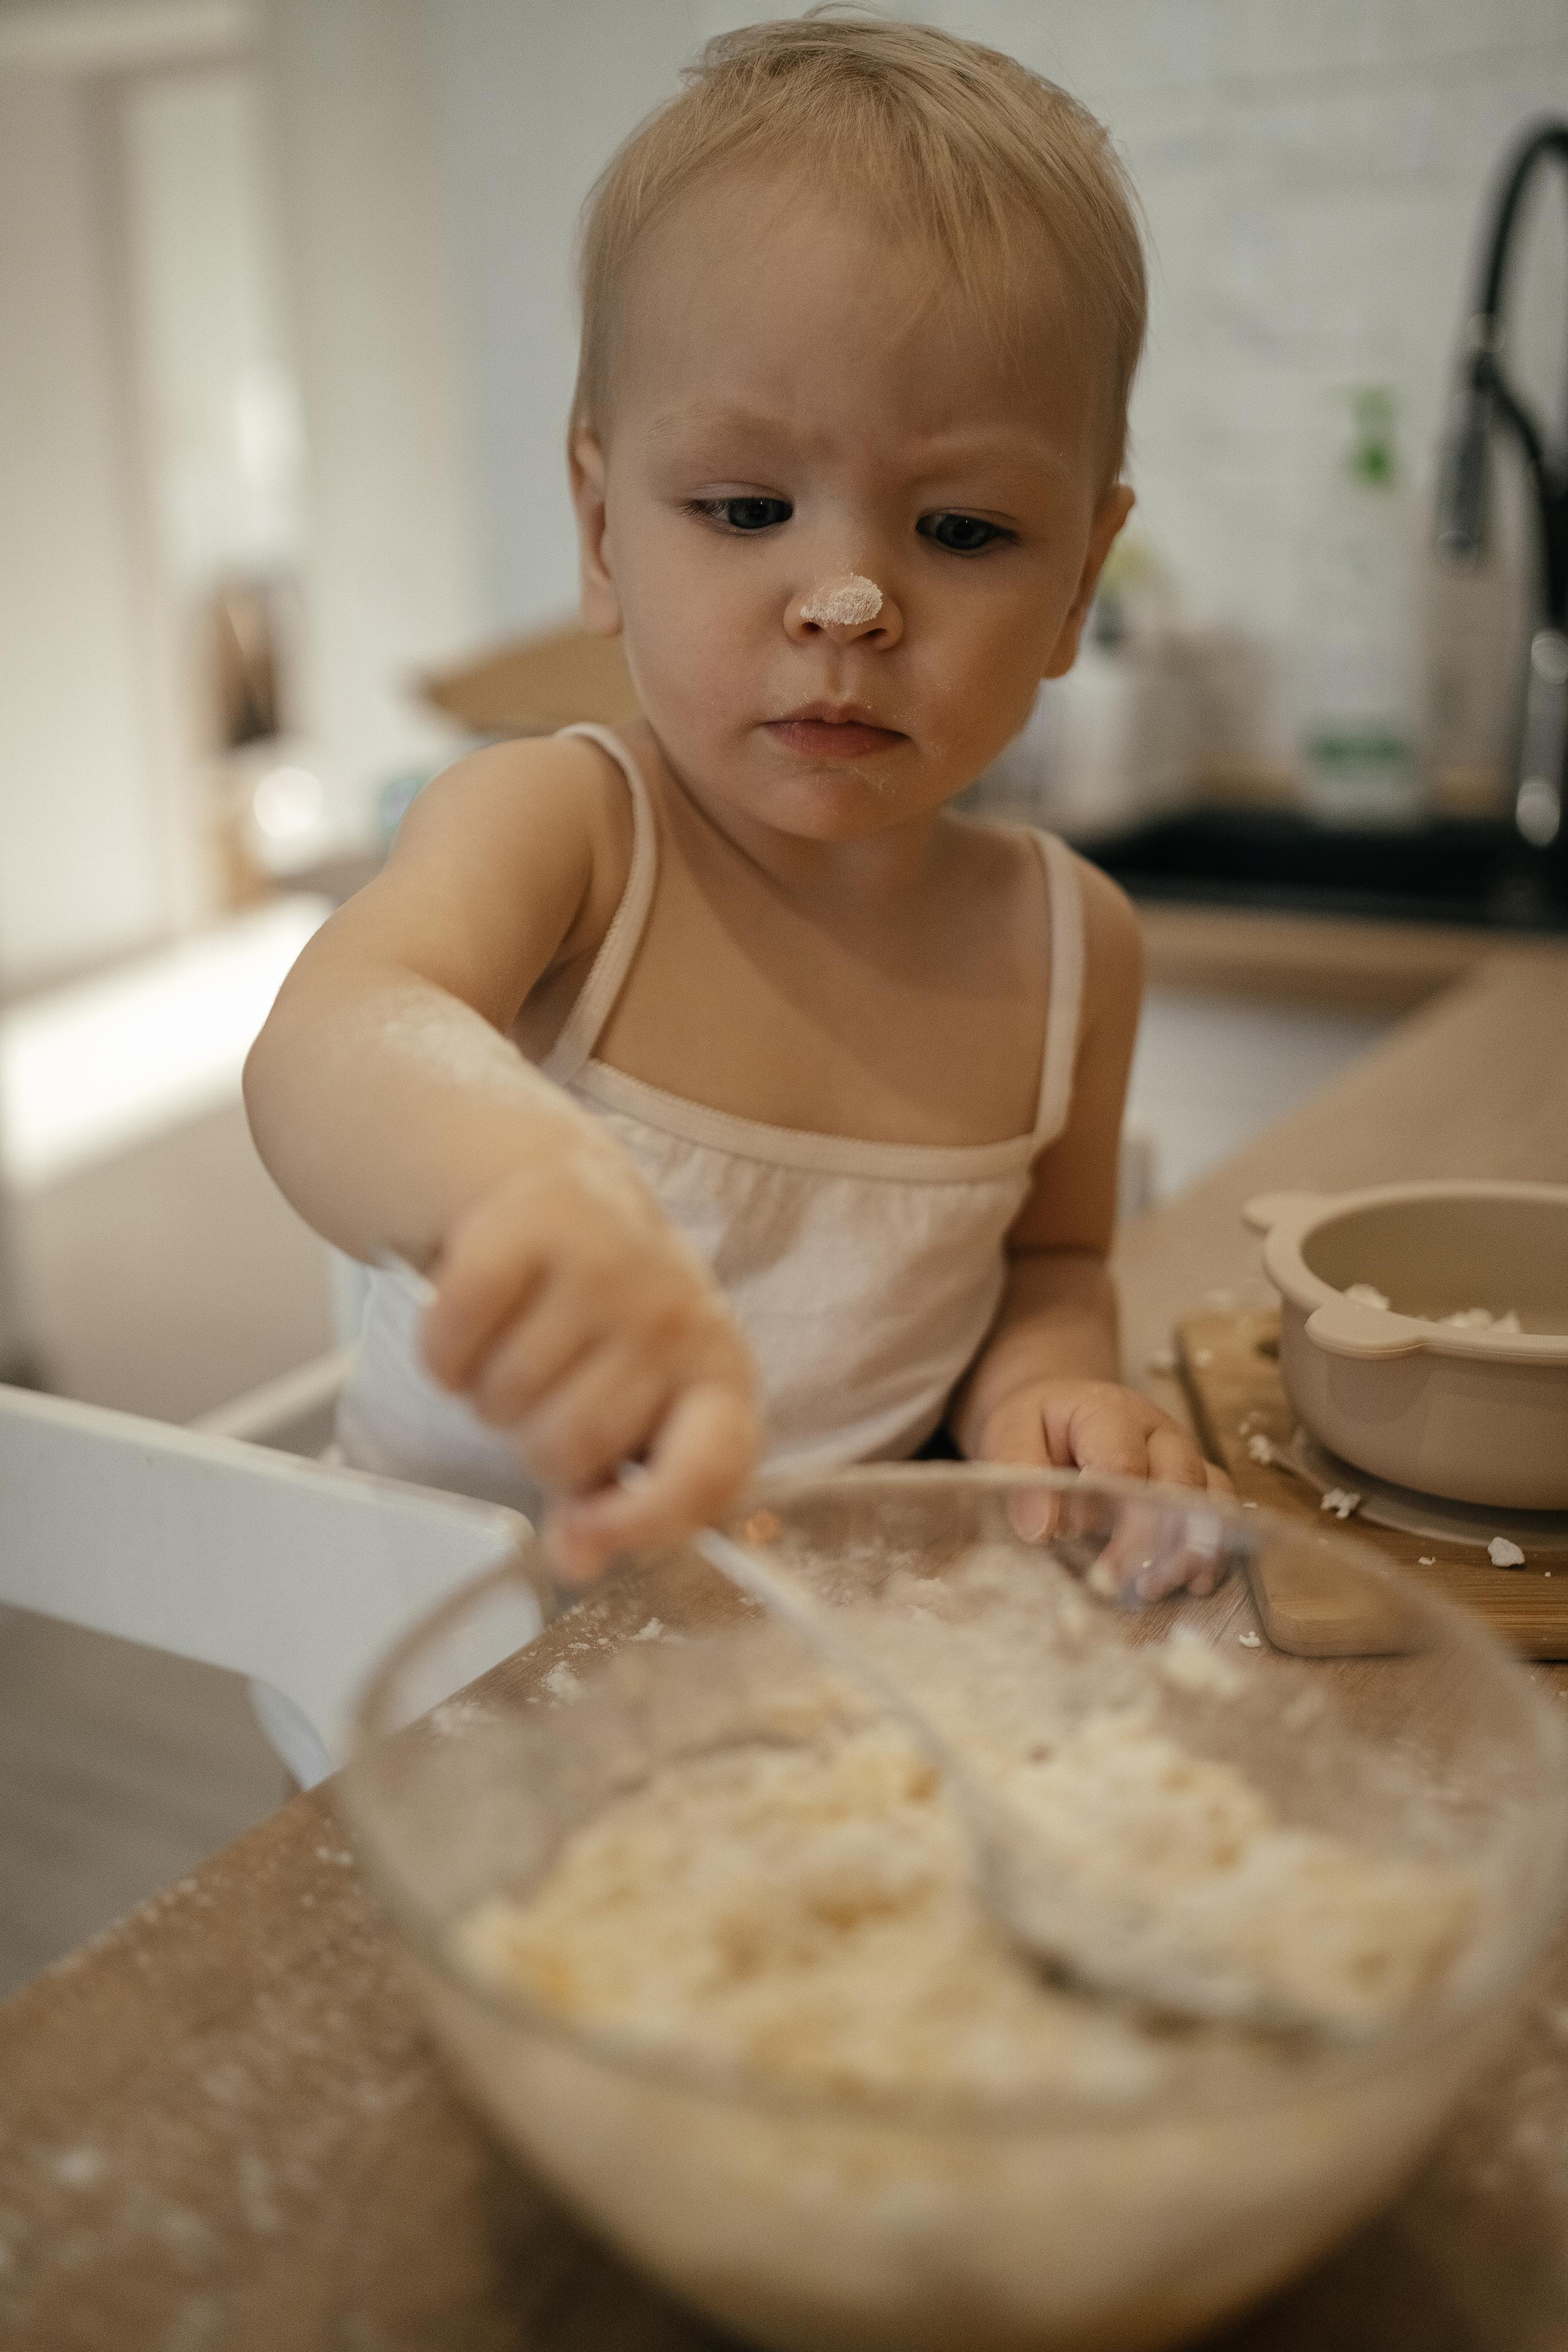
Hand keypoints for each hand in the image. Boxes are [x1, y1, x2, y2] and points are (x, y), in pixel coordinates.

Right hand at [419, 1151, 760, 1580]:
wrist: (571, 1199)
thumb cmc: (608, 1327)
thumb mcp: (632, 1416)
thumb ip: (615, 1506)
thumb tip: (577, 1562)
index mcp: (720, 1378)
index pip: (705, 1472)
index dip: (645, 1521)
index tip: (589, 1529)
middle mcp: (674, 1319)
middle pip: (570, 1447)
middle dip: (535, 1445)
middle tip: (543, 1401)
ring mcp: (609, 1265)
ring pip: (505, 1399)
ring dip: (488, 1395)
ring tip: (515, 1353)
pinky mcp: (534, 1225)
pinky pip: (452, 1340)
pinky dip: (442, 1354)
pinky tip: (472, 1327)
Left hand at [973, 1377, 1233, 1599]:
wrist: (1058, 1409)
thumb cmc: (1035, 1425)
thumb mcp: (1010, 1432)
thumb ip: (1019, 1471)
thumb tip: (1041, 1529)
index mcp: (1108, 1412)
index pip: (1126, 1463)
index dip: (1116, 1518)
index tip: (1101, 1571)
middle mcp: (1156, 1431)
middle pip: (1178, 1481)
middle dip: (1157, 1541)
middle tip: (1124, 1585)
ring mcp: (1181, 1454)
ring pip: (1209, 1497)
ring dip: (1190, 1549)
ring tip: (1152, 1589)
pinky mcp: (1192, 1479)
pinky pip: (1219, 1510)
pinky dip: (1214, 1548)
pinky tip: (1195, 1584)